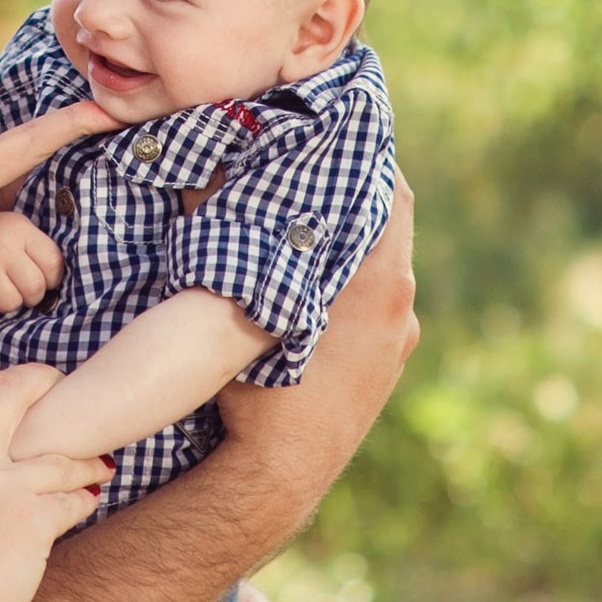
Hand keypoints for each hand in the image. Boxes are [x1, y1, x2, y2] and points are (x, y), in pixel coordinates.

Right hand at [0, 210, 60, 321]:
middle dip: (32, 295)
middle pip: (34, 288)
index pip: (53, 264)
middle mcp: (2, 247)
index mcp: (20, 230)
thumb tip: (58, 288)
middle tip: (21, 287)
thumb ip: (41, 251)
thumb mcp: (19, 230)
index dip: (52, 278)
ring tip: (0, 288)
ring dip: (9, 302)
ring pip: (11, 303)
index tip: (42, 277)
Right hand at [0, 365, 109, 601]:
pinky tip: (88, 501)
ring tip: (96, 463)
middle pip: (11, 389)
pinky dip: (85, 496)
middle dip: (44, 384)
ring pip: (57, 450)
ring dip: (81, 457)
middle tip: (65, 394)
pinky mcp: (30, 519)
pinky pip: (73, 494)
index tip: (18, 400)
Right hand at [215, 168, 418, 484]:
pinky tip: (306, 279)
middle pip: (385, 223)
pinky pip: (373, 303)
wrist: (276, 475)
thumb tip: (200, 169)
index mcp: (379, 283)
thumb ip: (226, 236)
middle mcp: (401, 308)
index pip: (387, 191)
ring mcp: (398, 340)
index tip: (335, 127)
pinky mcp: (386, 366)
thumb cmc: (255, 390)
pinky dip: (348, 280)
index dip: (363, 154)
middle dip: (349, 191)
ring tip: (303, 216)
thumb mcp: (234, 304)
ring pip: (378, 266)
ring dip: (347, 238)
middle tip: (308, 160)